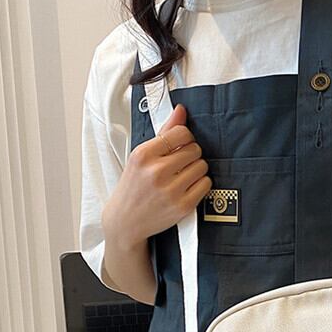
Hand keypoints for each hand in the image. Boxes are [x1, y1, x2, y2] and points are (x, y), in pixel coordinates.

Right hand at [102, 103, 210, 247]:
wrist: (125, 220)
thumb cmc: (134, 186)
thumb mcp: (141, 157)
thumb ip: (164, 133)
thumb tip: (181, 111)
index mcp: (143, 155)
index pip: (181, 133)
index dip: (185, 137)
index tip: (181, 144)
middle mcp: (156, 172)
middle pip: (195, 150)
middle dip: (191, 154)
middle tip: (181, 162)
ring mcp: (170, 190)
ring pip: (202, 166)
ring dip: (197, 169)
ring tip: (183, 175)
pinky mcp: (182, 206)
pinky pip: (206, 184)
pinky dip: (200, 184)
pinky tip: (188, 186)